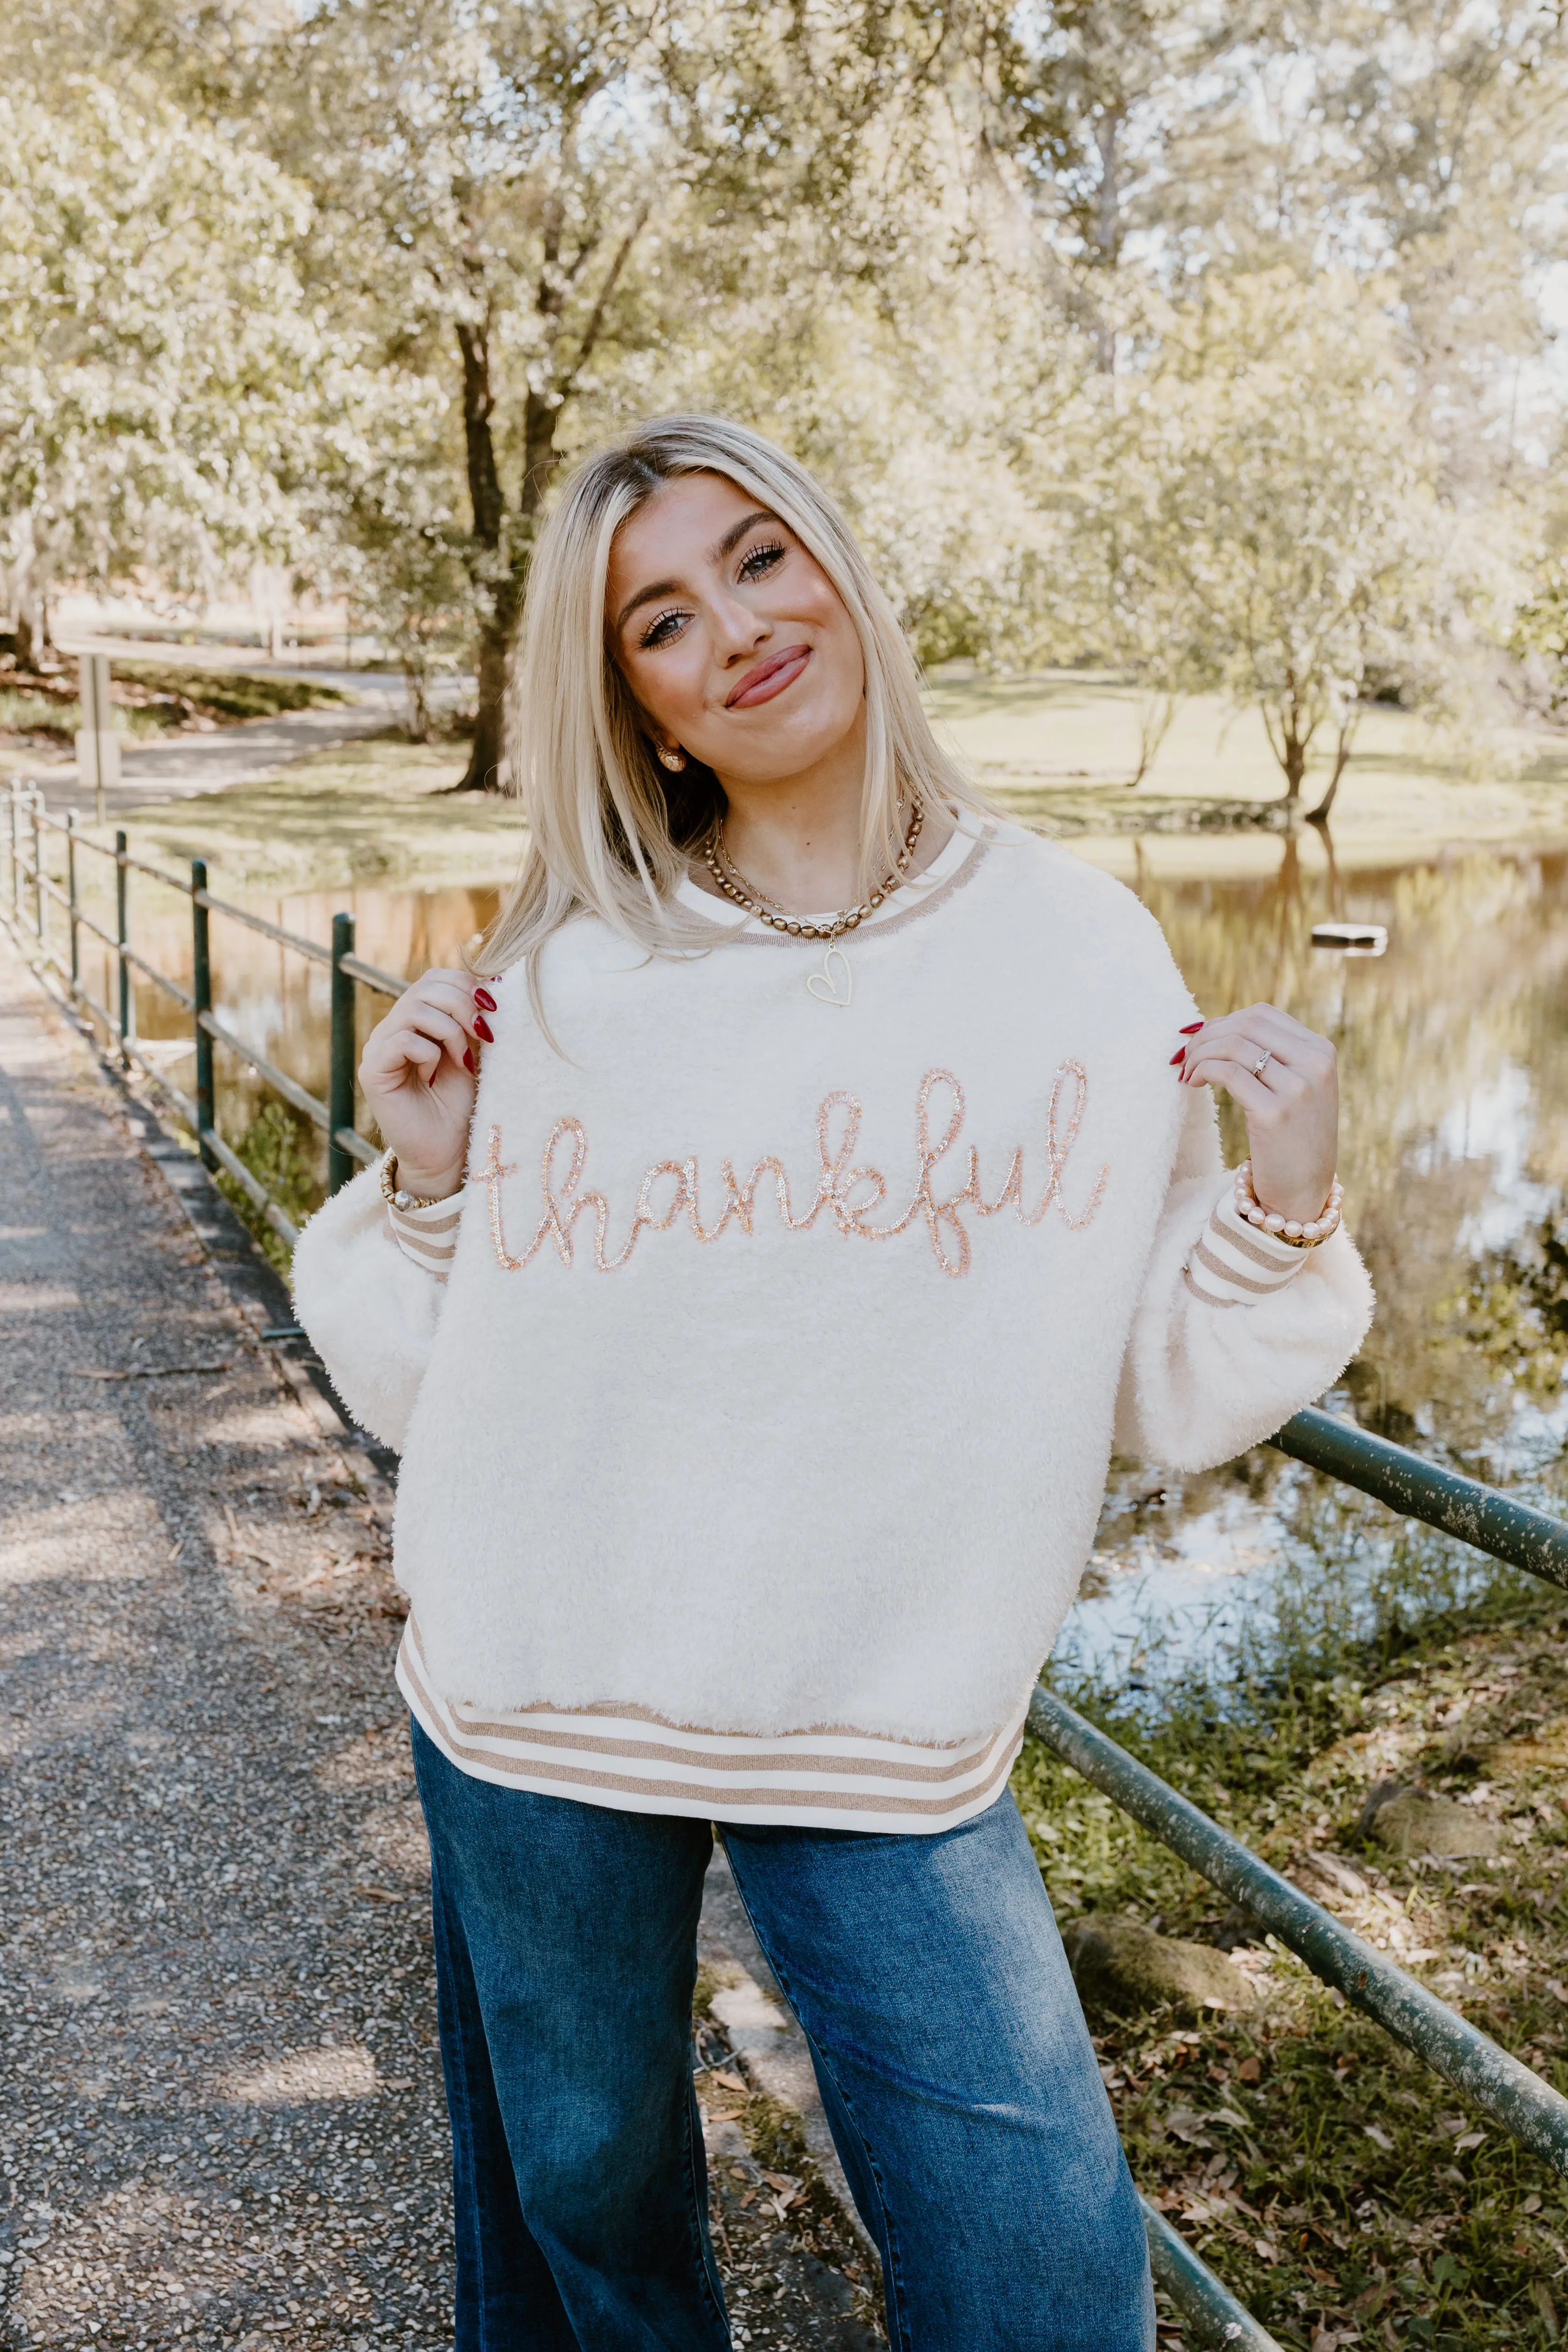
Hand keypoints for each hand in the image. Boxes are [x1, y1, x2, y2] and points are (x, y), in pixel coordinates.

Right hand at [358, 969, 495, 1198]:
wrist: (446, 1154)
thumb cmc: (460, 1106)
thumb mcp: (472, 1053)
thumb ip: (472, 1020)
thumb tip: (490, 983)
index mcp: (414, 1020)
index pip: (433, 979)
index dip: (465, 984)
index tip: (493, 1010)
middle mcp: (391, 1029)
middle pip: (424, 988)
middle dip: (462, 1006)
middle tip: (484, 1035)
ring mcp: (378, 1049)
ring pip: (414, 1010)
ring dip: (451, 1031)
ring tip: (463, 1060)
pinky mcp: (372, 1071)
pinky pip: (403, 1041)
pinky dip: (430, 1054)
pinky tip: (434, 1076)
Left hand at [1174, 1003, 1337, 1224]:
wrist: (1303, 1193)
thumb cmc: (1291, 1139)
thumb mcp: (1294, 1088)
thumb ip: (1270, 1056)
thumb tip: (1210, 1028)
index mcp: (1321, 1052)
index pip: (1263, 1015)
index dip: (1223, 1022)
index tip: (1202, 1041)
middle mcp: (1314, 1065)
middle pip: (1246, 1025)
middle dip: (1207, 1036)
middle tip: (1185, 1056)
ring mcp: (1298, 1088)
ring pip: (1234, 1046)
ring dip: (1199, 1054)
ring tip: (1186, 1072)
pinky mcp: (1275, 1113)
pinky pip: (1228, 1073)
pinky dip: (1202, 1070)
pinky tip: (1192, 1083)